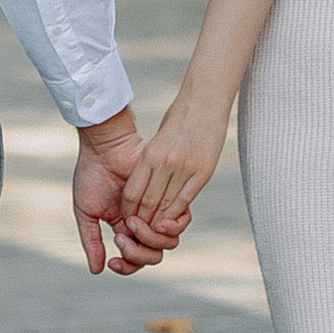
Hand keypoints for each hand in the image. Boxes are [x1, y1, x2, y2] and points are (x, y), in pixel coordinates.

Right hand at [73, 111, 166, 275]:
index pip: (134, 259)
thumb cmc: (91, 175)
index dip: (126, 266)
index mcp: (124, 229)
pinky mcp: (170, 196)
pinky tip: (155, 222)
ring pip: (167, 243)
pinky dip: (170, 228)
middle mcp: (144, 223)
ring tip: (131, 223)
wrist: (104, 148)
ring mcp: (157, 211)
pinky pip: (180, 222)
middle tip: (120, 238)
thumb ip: (92, 241)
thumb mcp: (86, 212)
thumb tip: (97, 271)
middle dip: (138, 255)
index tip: (113, 262)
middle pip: (153, 255)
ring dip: (149, 241)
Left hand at [124, 95, 225, 242]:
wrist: (205, 100)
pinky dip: (176, 214)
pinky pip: (186, 200)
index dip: (129, 211)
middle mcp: (166, 163)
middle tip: (138, 232)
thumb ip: (150, 162)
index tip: (128, 219)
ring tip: (153, 230)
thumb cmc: (179, 118)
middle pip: (148, 203)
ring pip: (167, 206)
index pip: (133, 193)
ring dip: (158, 222)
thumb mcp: (158, 139)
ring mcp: (186, 168)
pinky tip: (172, 221)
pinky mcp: (203, 172)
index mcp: (150, 154)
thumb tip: (143, 188)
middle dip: (141, 221)